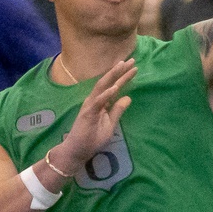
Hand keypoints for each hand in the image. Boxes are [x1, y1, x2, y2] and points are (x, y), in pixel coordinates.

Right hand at [52, 58, 137, 176]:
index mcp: (101, 102)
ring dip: (112, 76)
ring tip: (123, 66)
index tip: (135, 67)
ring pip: (102, 87)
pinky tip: (115, 88)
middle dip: (119, 70)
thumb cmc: (92, 138)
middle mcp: (95, 100)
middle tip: (132, 60)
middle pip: (108, 82)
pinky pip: (97, 102)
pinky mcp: (87, 114)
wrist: (77, 151)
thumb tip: (128, 98)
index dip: (124, 77)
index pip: (114, 86)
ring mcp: (90, 106)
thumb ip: (118, 111)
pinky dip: (106, 94)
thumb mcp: (110, 124)